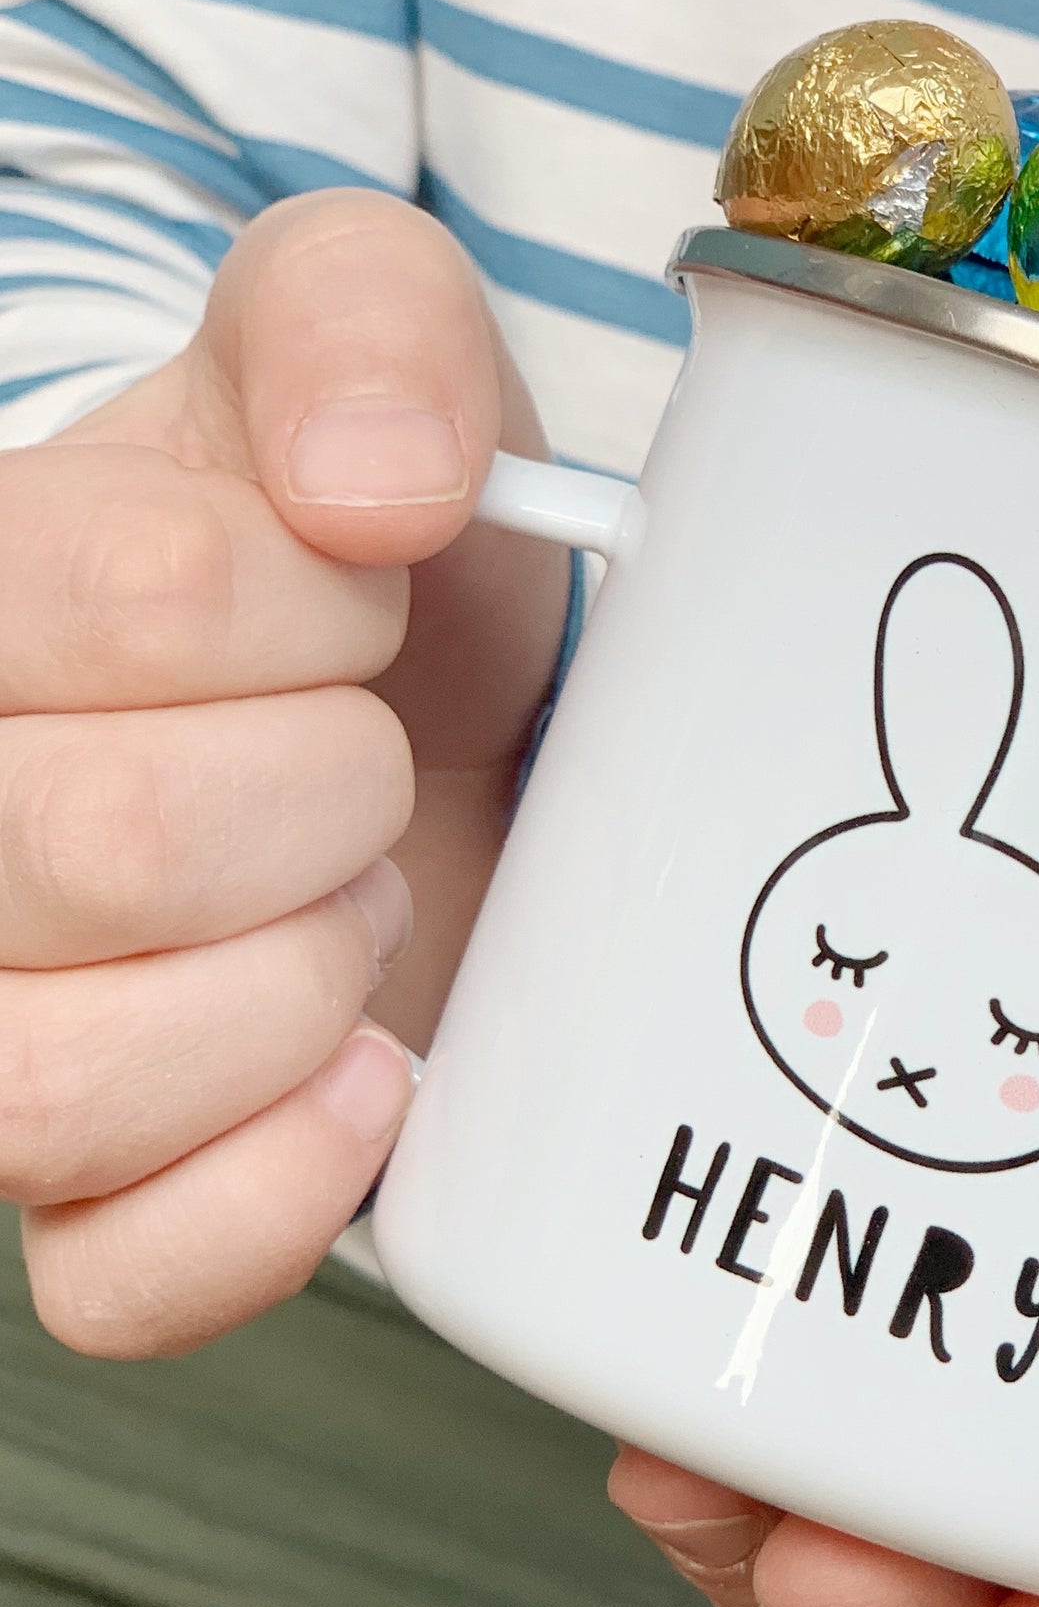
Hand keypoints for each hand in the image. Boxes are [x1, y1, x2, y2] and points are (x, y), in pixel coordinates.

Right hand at [3, 190, 568, 1356]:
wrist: (429, 708)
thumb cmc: (380, 546)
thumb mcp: (381, 348)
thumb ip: (361, 324)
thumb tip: (370, 485)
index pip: (125, 602)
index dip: (314, 603)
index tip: (360, 596)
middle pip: (97, 845)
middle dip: (326, 793)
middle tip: (364, 765)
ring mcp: (2, 1030)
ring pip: (54, 1089)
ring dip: (290, 987)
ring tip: (351, 909)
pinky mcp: (105, 1195)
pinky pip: (121, 1282)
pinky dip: (272, 1196)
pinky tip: (370, 1081)